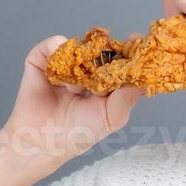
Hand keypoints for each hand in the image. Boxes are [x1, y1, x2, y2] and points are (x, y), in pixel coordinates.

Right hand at [0, 33, 144, 171]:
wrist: (43, 143)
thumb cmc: (77, 133)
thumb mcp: (109, 118)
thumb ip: (126, 100)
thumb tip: (144, 82)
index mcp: (104, 80)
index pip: (119, 59)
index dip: (129, 51)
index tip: (137, 41)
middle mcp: (84, 68)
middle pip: (100, 47)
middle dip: (108, 49)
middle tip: (115, 51)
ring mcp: (63, 63)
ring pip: (79, 45)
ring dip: (82, 62)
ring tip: (79, 88)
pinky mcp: (41, 60)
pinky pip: (53, 44)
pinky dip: (60, 56)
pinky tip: (62, 80)